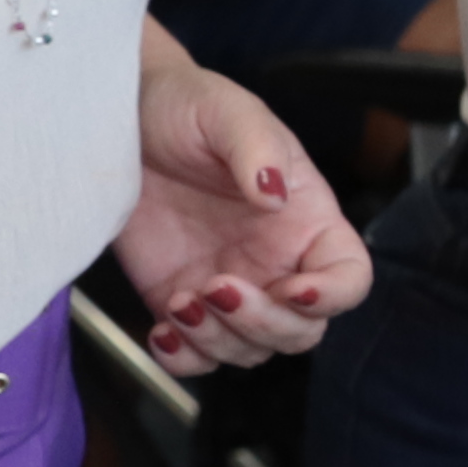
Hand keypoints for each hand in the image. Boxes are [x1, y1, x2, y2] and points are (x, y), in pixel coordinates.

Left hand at [117, 45, 368, 371]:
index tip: (293, 290)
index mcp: (306, 221)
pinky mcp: (178, 300)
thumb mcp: (228, 112)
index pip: (349, 278)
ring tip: (181, 301)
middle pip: (301, 330)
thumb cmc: (187, 106)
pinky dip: (182, 359)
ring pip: (250, 350)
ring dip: (218, 341)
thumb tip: (275, 194)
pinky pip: (196, 356)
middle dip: (263, 324)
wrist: (118, 121)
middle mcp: (276, 263)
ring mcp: (229, 286)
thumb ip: (257, 149)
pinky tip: (162, 330)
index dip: (333, 296)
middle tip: (217, 287)